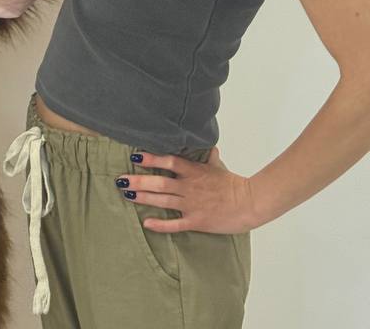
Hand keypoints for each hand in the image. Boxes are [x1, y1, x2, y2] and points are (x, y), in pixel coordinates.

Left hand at [116, 148, 257, 234]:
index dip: (151, 159)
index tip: (135, 157)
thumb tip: (209, 146)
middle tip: (120, 180)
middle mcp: (189, 187)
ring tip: (127, 195)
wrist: (249, 203)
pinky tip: (146, 223)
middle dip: (138, 181)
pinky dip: (160, 224)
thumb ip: (209, 157)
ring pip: (163, 200)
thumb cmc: (233, 183)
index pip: (169, 161)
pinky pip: (175, 224)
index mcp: (194, 171)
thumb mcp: (218, 166)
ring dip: (143, 198)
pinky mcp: (196, 221)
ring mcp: (192, 205)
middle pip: (160, 182)